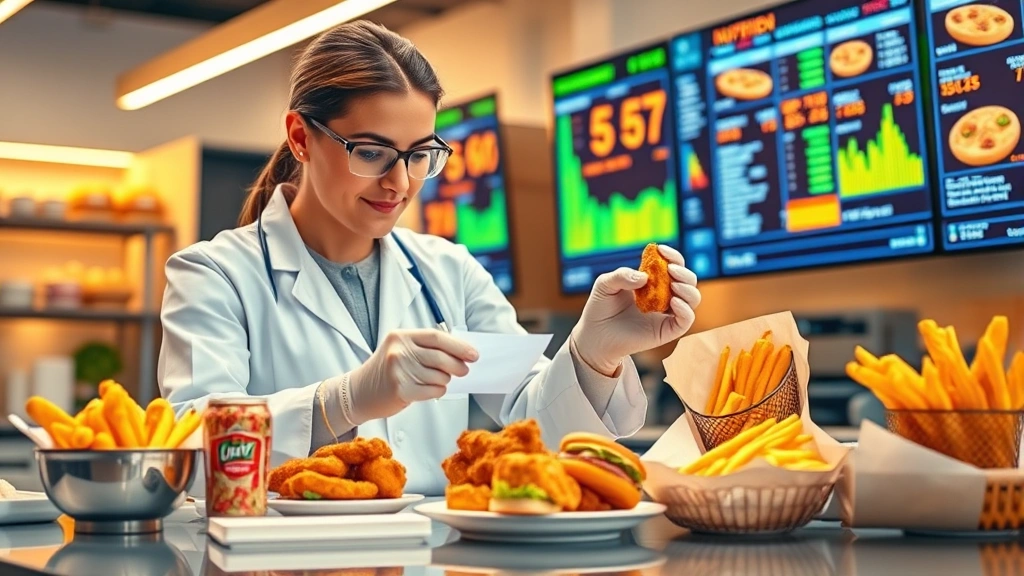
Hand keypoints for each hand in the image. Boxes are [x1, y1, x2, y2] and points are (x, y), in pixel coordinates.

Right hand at [345, 329, 478, 423]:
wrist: (359, 392)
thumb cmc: (386, 371)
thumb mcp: (401, 350)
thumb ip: (426, 348)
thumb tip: (461, 354)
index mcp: (401, 336)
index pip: (437, 337)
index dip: (458, 346)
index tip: (473, 354)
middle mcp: (399, 351)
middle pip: (440, 357)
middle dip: (458, 365)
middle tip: (464, 370)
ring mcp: (398, 370)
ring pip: (439, 376)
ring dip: (445, 381)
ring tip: (435, 381)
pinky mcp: (400, 389)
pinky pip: (433, 391)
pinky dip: (438, 391)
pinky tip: (430, 390)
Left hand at [572, 245, 700, 375]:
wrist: (594, 335)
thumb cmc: (600, 307)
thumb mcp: (605, 284)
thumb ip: (621, 275)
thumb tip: (644, 277)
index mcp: (653, 281)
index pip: (673, 265)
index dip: (672, 256)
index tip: (661, 249)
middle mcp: (664, 296)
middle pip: (688, 280)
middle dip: (683, 272)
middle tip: (670, 269)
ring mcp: (666, 313)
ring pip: (693, 298)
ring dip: (688, 288)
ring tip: (674, 284)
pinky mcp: (666, 331)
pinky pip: (686, 320)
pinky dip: (685, 310)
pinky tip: (673, 302)